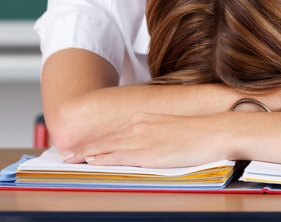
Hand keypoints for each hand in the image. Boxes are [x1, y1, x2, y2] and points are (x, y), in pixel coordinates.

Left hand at [61, 112, 229, 166]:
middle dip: (84, 147)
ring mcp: (142, 137)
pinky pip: (119, 156)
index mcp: (146, 118)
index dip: (96, 140)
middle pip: (105, 138)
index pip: (115, 132)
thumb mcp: (171, 128)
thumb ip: (155, 133)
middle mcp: (140, 125)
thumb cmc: (199, 132)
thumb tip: (147, 144)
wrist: (214, 131)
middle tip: (66, 154)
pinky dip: (102, 159)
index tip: (83, 146)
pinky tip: (91, 162)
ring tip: (71, 159)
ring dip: (87, 153)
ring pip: (107, 147)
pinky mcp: (147, 151)